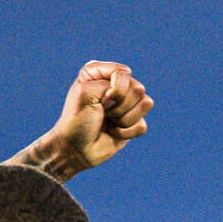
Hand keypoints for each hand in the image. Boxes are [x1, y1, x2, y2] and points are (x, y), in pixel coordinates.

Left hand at [21, 61, 153, 179]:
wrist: (76, 149)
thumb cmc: (77, 120)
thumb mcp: (85, 94)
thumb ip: (108, 84)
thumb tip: (135, 97)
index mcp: (101, 73)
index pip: (124, 73)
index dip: (116, 90)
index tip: (101, 101)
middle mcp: (116, 84)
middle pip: (138, 89)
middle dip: (120, 106)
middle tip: (103, 112)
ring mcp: (127, 103)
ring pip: (146, 104)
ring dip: (124, 119)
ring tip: (108, 121)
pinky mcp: (134, 121)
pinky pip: (142, 125)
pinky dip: (126, 132)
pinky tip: (113, 132)